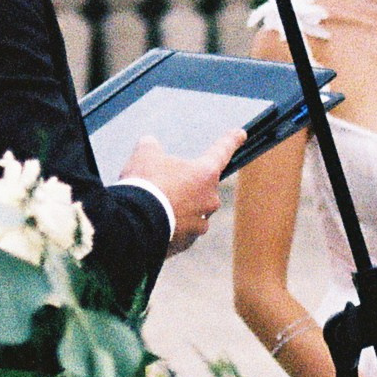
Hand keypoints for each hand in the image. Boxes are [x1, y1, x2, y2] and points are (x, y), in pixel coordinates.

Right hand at [123, 126, 244, 253]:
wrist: (135, 222)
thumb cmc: (145, 183)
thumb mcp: (145, 154)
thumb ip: (151, 146)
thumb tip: (149, 145)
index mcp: (205, 173)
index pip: (221, 151)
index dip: (230, 141)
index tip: (241, 134)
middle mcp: (210, 199)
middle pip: (201, 187)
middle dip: (184, 184)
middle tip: (160, 183)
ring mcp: (200, 223)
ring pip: (191, 211)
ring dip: (177, 207)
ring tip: (152, 206)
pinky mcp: (187, 242)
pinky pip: (180, 230)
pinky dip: (169, 226)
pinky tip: (151, 222)